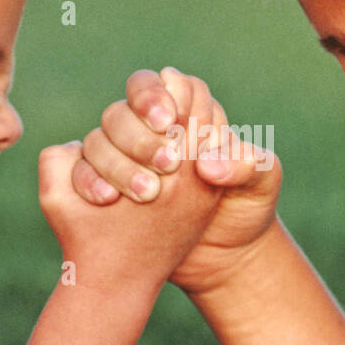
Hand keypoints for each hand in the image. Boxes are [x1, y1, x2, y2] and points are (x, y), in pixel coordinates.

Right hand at [72, 68, 282, 295]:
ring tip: (147, 193)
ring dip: (115, 162)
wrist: (223, 260)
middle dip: (138, 134)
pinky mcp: (107, 186)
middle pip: (123, 109)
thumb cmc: (246, 212)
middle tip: (167, 164)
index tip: (169, 123)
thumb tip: (206, 164)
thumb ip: (245, 164)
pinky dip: (89, 182)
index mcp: (191, 114)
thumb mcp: (260, 185)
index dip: (158, 96)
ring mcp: (126, 159)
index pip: (164, 85)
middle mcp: (153, 131)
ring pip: (99, 139)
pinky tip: (107, 201)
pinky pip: (83, 173)